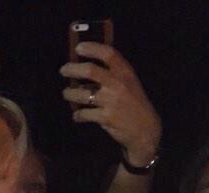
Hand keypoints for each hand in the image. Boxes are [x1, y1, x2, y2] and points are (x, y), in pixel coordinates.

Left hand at [60, 43, 160, 166]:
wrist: (144, 129)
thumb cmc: (134, 103)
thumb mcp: (129, 83)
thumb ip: (114, 73)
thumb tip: (87, 66)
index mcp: (125, 72)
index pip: (108, 54)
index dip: (92, 48)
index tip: (78, 47)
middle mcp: (117, 84)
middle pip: (90, 71)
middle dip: (73, 69)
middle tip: (63, 70)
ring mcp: (111, 101)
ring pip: (83, 94)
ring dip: (70, 93)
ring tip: (66, 93)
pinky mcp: (105, 117)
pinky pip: (85, 114)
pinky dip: (78, 115)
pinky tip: (77, 115)